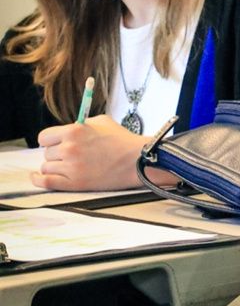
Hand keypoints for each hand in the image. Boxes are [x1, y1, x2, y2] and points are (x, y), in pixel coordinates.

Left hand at [34, 115, 148, 190]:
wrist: (137, 160)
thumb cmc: (122, 140)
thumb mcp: (100, 121)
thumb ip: (80, 124)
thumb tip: (65, 131)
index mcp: (74, 130)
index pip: (44, 137)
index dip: (49, 140)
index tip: (55, 143)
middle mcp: (70, 148)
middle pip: (47, 153)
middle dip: (56, 153)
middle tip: (71, 155)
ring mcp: (72, 167)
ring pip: (46, 167)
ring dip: (55, 166)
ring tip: (69, 166)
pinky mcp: (75, 183)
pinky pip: (47, 182)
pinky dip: (39, 180)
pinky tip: (37, 177)